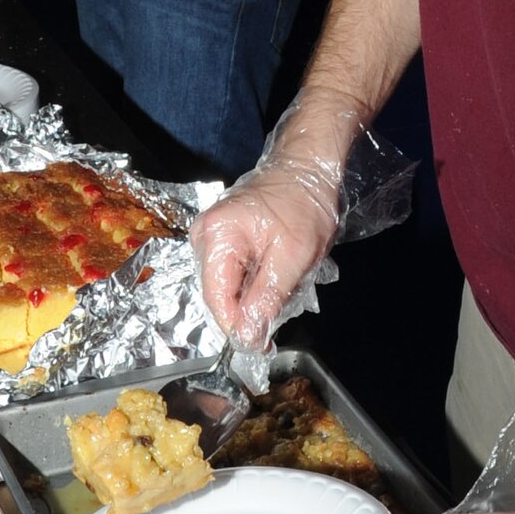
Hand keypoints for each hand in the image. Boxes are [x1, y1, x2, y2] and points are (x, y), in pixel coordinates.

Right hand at [190, 159, 339, 350]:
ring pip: (228, 287)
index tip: (263, 344)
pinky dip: (255, 284)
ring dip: (254, 298)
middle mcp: (205, 236)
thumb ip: (266, 298)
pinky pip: (235, 274)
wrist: (308, 169)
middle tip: (282, 311)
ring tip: (285, 286)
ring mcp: (213, 237)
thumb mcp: (293, 256)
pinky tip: (277, 275)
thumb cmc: (304, 204)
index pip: (216, 298)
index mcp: (217, 235)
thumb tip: (247, 337)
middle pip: (219, 294)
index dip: (238, 327)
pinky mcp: (225, 239)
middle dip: (249, 310)